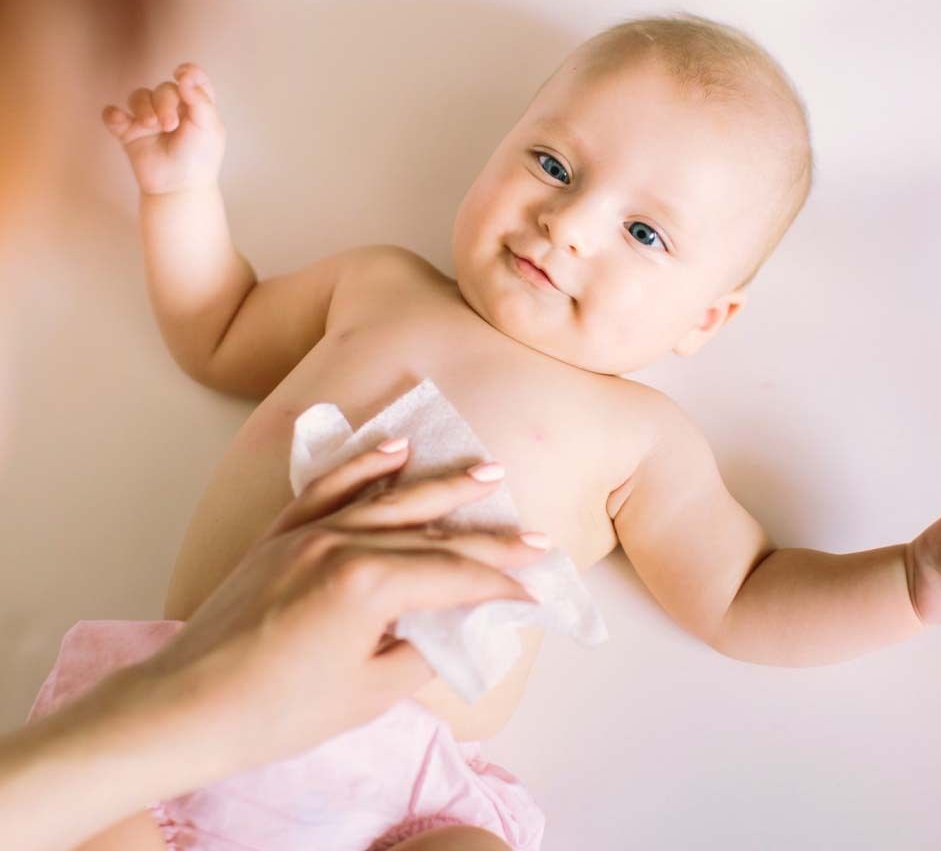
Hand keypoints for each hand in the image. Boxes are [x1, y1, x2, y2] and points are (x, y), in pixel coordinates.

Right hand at [102, 62, 224, 194]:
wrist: (179, 186)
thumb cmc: (200, 158)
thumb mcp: (209, 128)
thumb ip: (200, 99)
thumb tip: (184, 74)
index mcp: (196, 106)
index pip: (192, 80)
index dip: (188, 72)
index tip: (181, 74)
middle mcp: (173, 109)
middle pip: (164, 89)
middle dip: (165, 103)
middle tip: (170, 126)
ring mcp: (149, 120)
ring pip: (139, 97)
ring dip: (143, 107)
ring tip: (152, 126)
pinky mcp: (129, 132)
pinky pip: (113, 115)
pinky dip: (114, 115)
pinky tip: (121, 121)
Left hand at [139, 441, 544, 776]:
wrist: (184, 706)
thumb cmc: (277, 712)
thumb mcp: (369, 694)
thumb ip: (422, 649)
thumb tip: (456, 625)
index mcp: (369, 583)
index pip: (454, 576)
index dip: (500, 584)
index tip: (535, 590)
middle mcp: (344, 542)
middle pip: (433, 535)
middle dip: (490, 539)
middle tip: (534, 536)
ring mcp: (310, 531)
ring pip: (390, 500)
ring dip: (443, 486)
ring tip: (488, 472)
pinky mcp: (282, 533)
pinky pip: (328, 488)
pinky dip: (363, 466)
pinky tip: (396, 448)